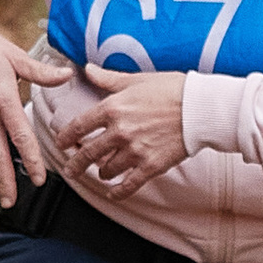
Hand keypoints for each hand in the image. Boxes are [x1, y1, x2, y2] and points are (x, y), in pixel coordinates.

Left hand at [56, 64, 188, 201]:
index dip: (66, 137)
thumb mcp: (136, 79)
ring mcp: (134, 151)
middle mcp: (119, 132)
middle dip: (75, 164)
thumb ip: (109, 79)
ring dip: (101, 173)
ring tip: (101, 173)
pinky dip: (118, 192)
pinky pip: (128, 185)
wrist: (200, 108)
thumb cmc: (172, 89)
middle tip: (70, 170)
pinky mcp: (150, 166)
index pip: (79, 126)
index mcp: (112, 108)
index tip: (61, 143)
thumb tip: (88, 69)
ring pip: (107, 170)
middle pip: (88, 153)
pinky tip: (113, 193)